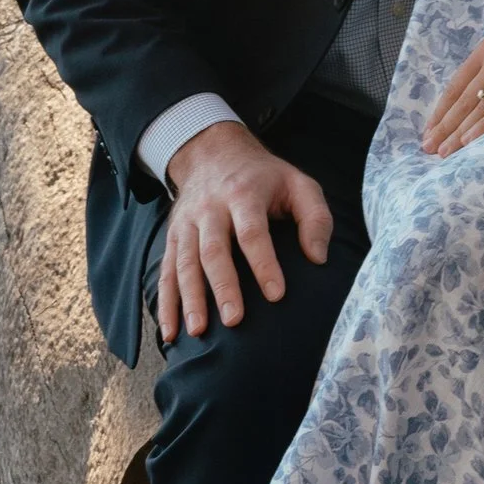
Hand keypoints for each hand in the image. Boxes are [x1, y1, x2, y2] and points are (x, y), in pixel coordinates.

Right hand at [155, 122, 333, 340]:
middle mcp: (210, 208)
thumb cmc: (264, 177)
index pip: (252, 232)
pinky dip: (165, 302)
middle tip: (235, 320)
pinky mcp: (173, 237)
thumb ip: (315, 217)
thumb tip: (318, 258)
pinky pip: (166, 271)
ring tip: (198, 331)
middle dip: (223, 286)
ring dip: (190, 298)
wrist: (213, 152)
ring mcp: (188, 223)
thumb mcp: (298, 183)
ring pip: (185, 263)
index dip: (264, 263)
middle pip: (213, 250)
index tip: (276, 295)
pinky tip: (171, 331)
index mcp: (244, 194)